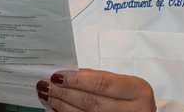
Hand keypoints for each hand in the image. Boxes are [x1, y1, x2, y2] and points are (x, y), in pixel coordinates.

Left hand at [37, 69, 155, 110]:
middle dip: (65, 93)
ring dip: (62, 105)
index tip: (57, 75)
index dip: (78, 80)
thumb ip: (98, 79)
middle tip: (45, 84)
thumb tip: (67, 75)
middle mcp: (135, 110)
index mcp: (138, 91)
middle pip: (92, 102)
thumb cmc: (130, 98)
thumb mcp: (122, 85)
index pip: (103, 83)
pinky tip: (54, 108)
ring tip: (46, 95)